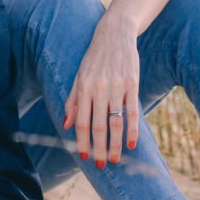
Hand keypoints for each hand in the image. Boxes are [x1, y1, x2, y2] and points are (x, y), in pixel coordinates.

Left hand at [63, 20, 140, 167]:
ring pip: (115, 122)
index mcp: (83, 87)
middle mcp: (99, 88)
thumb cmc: (94, 58)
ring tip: (117, 159)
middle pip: (98, 125)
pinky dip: (132, 129)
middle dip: (99, 148)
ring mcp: (117, 86)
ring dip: (116, 144)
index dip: (82, 141)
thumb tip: (66, 125)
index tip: (84, 157)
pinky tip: (132, 144)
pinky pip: (133, 111)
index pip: (81, 121)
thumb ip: (72, 100)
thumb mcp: (79, 75)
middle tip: (102, 165)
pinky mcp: (132, 84)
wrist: (115, 34)